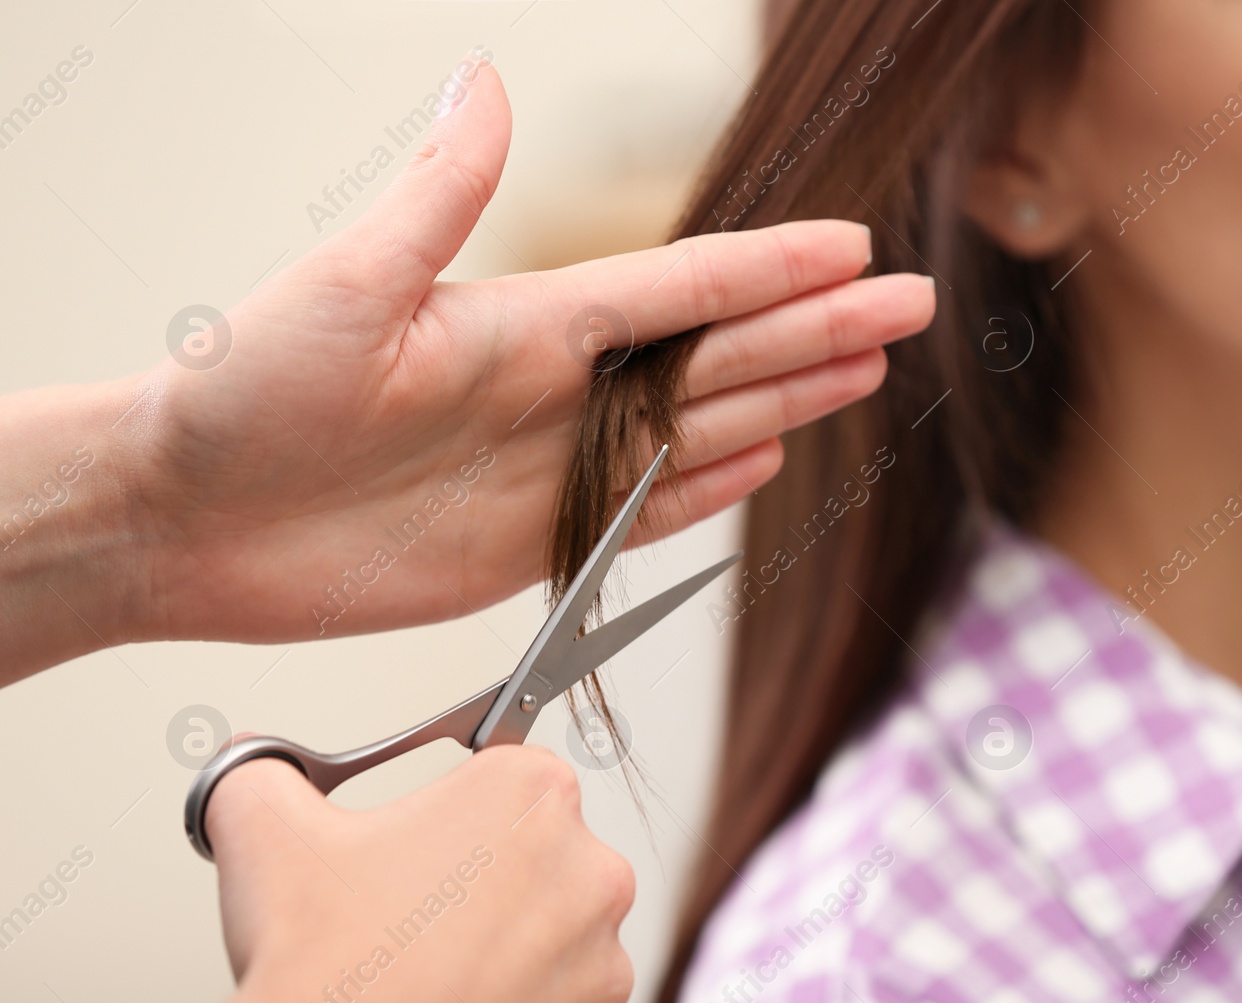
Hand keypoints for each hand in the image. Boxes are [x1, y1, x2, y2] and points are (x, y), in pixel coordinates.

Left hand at [115, 56, 933, 645]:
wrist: (190, 519)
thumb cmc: (248, 393)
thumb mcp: (346, 285)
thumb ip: (439, 196)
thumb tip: (488, 77)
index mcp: (529, 323)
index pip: (682, 290)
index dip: (773, 271)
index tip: (854, 249)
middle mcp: (558, 391)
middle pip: (721, 357)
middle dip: (820, 331)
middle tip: (908, 310)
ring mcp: (554, 469)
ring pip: (702, 428)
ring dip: (789, 400)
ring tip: (864, 375)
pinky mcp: (535, 543)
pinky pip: (647, 514)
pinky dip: (711, 490)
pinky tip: (766, 459)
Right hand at [185, 748, 631, 1002]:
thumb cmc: (322, 964)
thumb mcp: (268, 830)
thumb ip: (270, 776)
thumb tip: (256, 771)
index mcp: (532, 795)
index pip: (507, 781)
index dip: (455, 815)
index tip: (423, 846)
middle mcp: (590, 874)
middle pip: (544, 864)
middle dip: (491, 887)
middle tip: (418, 921)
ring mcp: (603, 966)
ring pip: (558, 949)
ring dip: (511, 961)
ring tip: (433, 982)